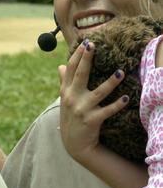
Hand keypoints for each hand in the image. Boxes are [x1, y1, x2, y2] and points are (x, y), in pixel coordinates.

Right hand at [58, 40, 127, 164]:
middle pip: (80, 75)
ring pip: (98, 93)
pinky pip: (107, 111)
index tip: (85, 43)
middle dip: (86, 59)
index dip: (78, 56)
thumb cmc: (71, 118)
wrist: (74, 144)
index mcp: (65, 91)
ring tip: (121, 72)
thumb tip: (60, 66)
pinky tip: (127, 98)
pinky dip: (117, 105)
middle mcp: (71, 98)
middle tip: (93, 45)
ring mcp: (81, 109)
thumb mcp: (64, 99)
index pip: (70, 69)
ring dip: (110, 83)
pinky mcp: (92, 120)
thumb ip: (64, 82)